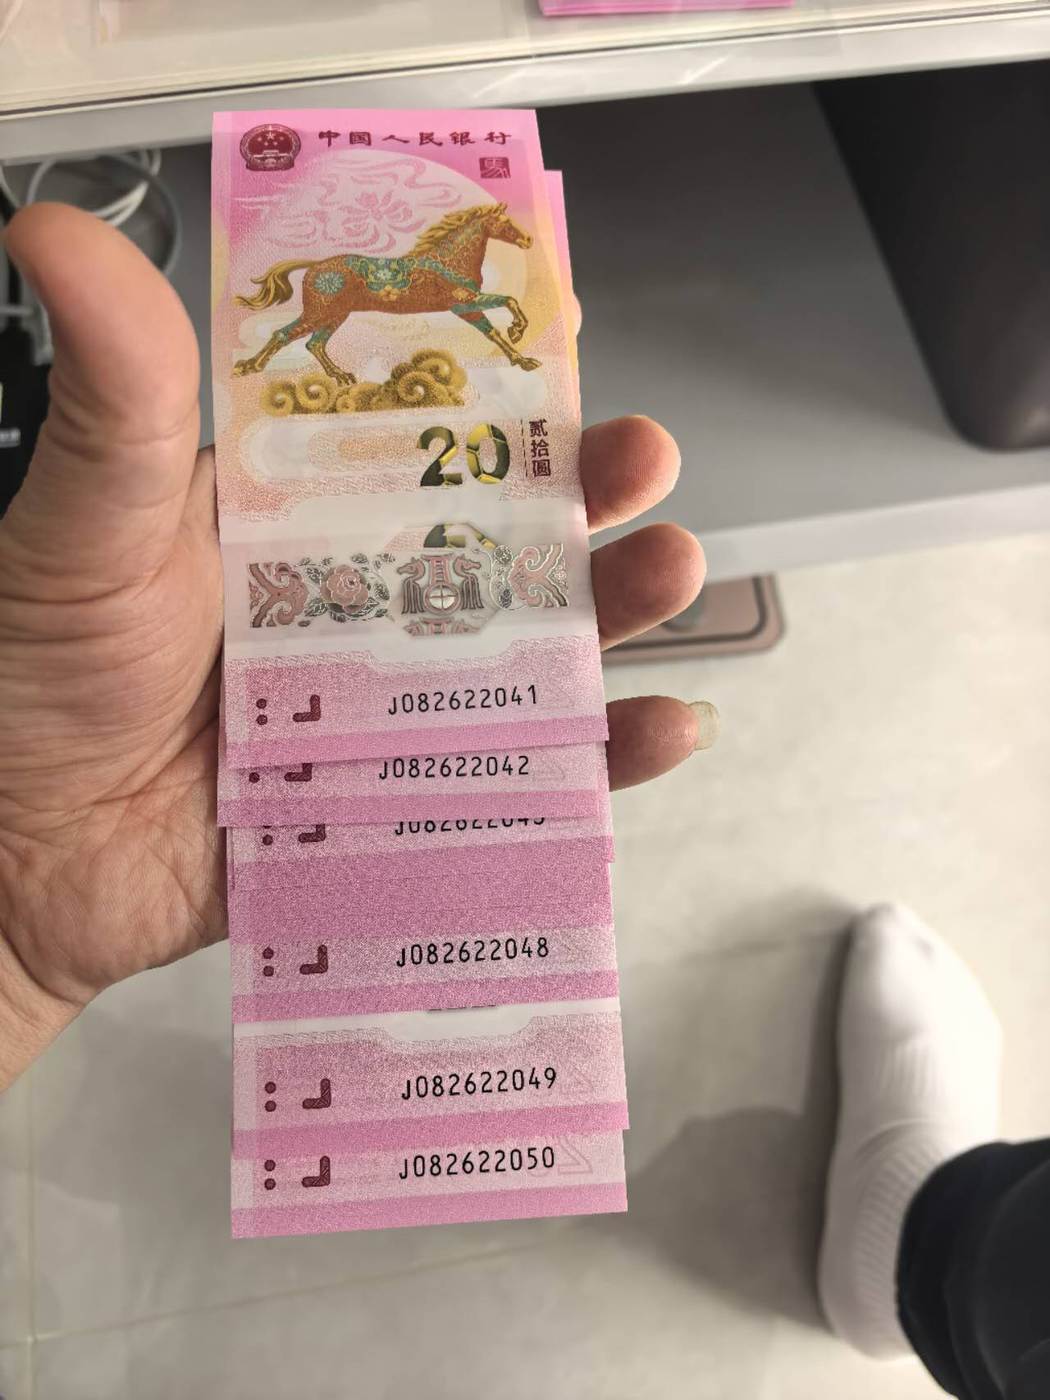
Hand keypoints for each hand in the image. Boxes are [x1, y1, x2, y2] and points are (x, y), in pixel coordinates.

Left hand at [0, 204, 704, 1086]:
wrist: (18, 863)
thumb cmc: (35, 683)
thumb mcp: (88, 526)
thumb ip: (114, 400)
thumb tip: (59, 240)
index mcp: (293, 516)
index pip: (417, 431)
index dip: (497, 387)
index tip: (566, 339)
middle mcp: (354, 601)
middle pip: (499, 537)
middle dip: (586, 496)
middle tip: (643, 462)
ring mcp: (387, 704)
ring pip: (528, 649)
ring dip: (613, 609)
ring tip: (672, 570)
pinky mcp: (403, 800)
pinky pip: (522, 776)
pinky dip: (600, 760)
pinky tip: (658, 726)